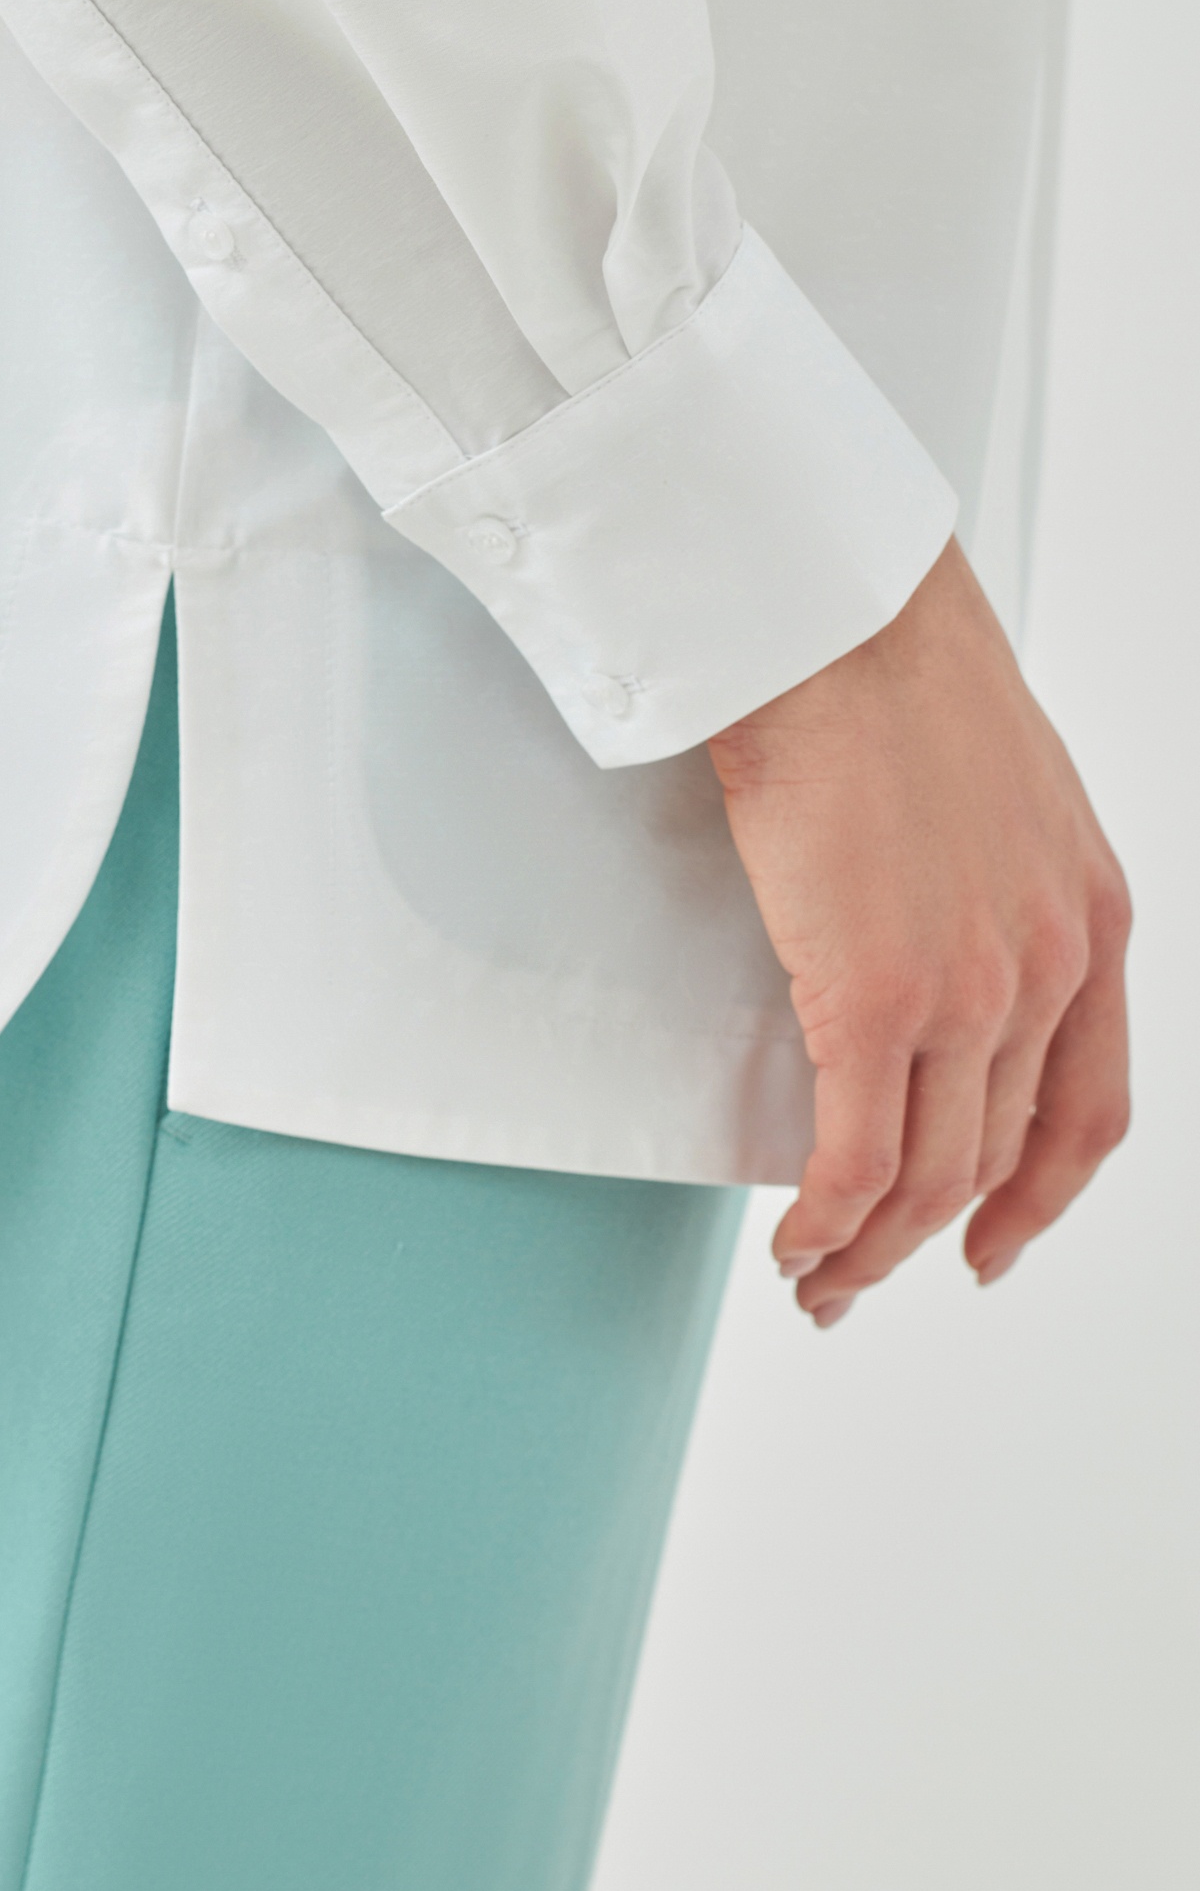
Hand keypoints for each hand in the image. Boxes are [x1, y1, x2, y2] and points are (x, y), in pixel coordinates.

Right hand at [707, 539, 1130, 1326]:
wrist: (836, 615)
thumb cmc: (884, 661)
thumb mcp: (995, 783)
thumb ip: (992, 875)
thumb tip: (925, 924)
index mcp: (1092, 915)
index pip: (1090, 1106)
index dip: (1039, 1198)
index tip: (992, 1242)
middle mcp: (1051, 967)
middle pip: (995, 1156)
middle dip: (926, 1239)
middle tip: (862, 1274)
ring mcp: (970, 990)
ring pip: (927, 1176)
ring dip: (867, 1248)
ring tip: (815, 1275)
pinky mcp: (876, 996)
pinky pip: (857, 1158)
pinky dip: (828, 1220)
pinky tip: (798, 1239)